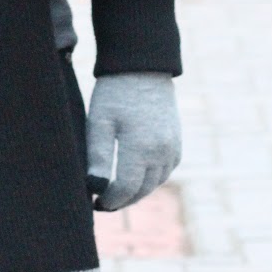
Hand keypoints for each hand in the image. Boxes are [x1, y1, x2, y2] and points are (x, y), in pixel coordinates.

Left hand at [85, 73, 180, 211]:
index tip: (95, 203)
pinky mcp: (177, 144)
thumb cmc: (115, 93)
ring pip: (155, 183)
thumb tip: (95, 188)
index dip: (110, 200)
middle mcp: (161, 152)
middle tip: (103, 203)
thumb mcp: (99, 122)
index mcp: (140, 147)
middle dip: (122, 200)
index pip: (126, 189)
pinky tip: (135, 177)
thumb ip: (98, 157)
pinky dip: (151, 179)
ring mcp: (172, 148)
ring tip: (116, 192)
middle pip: (142, 190)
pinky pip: (165, 172)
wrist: (143, 68)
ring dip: (137, 191)